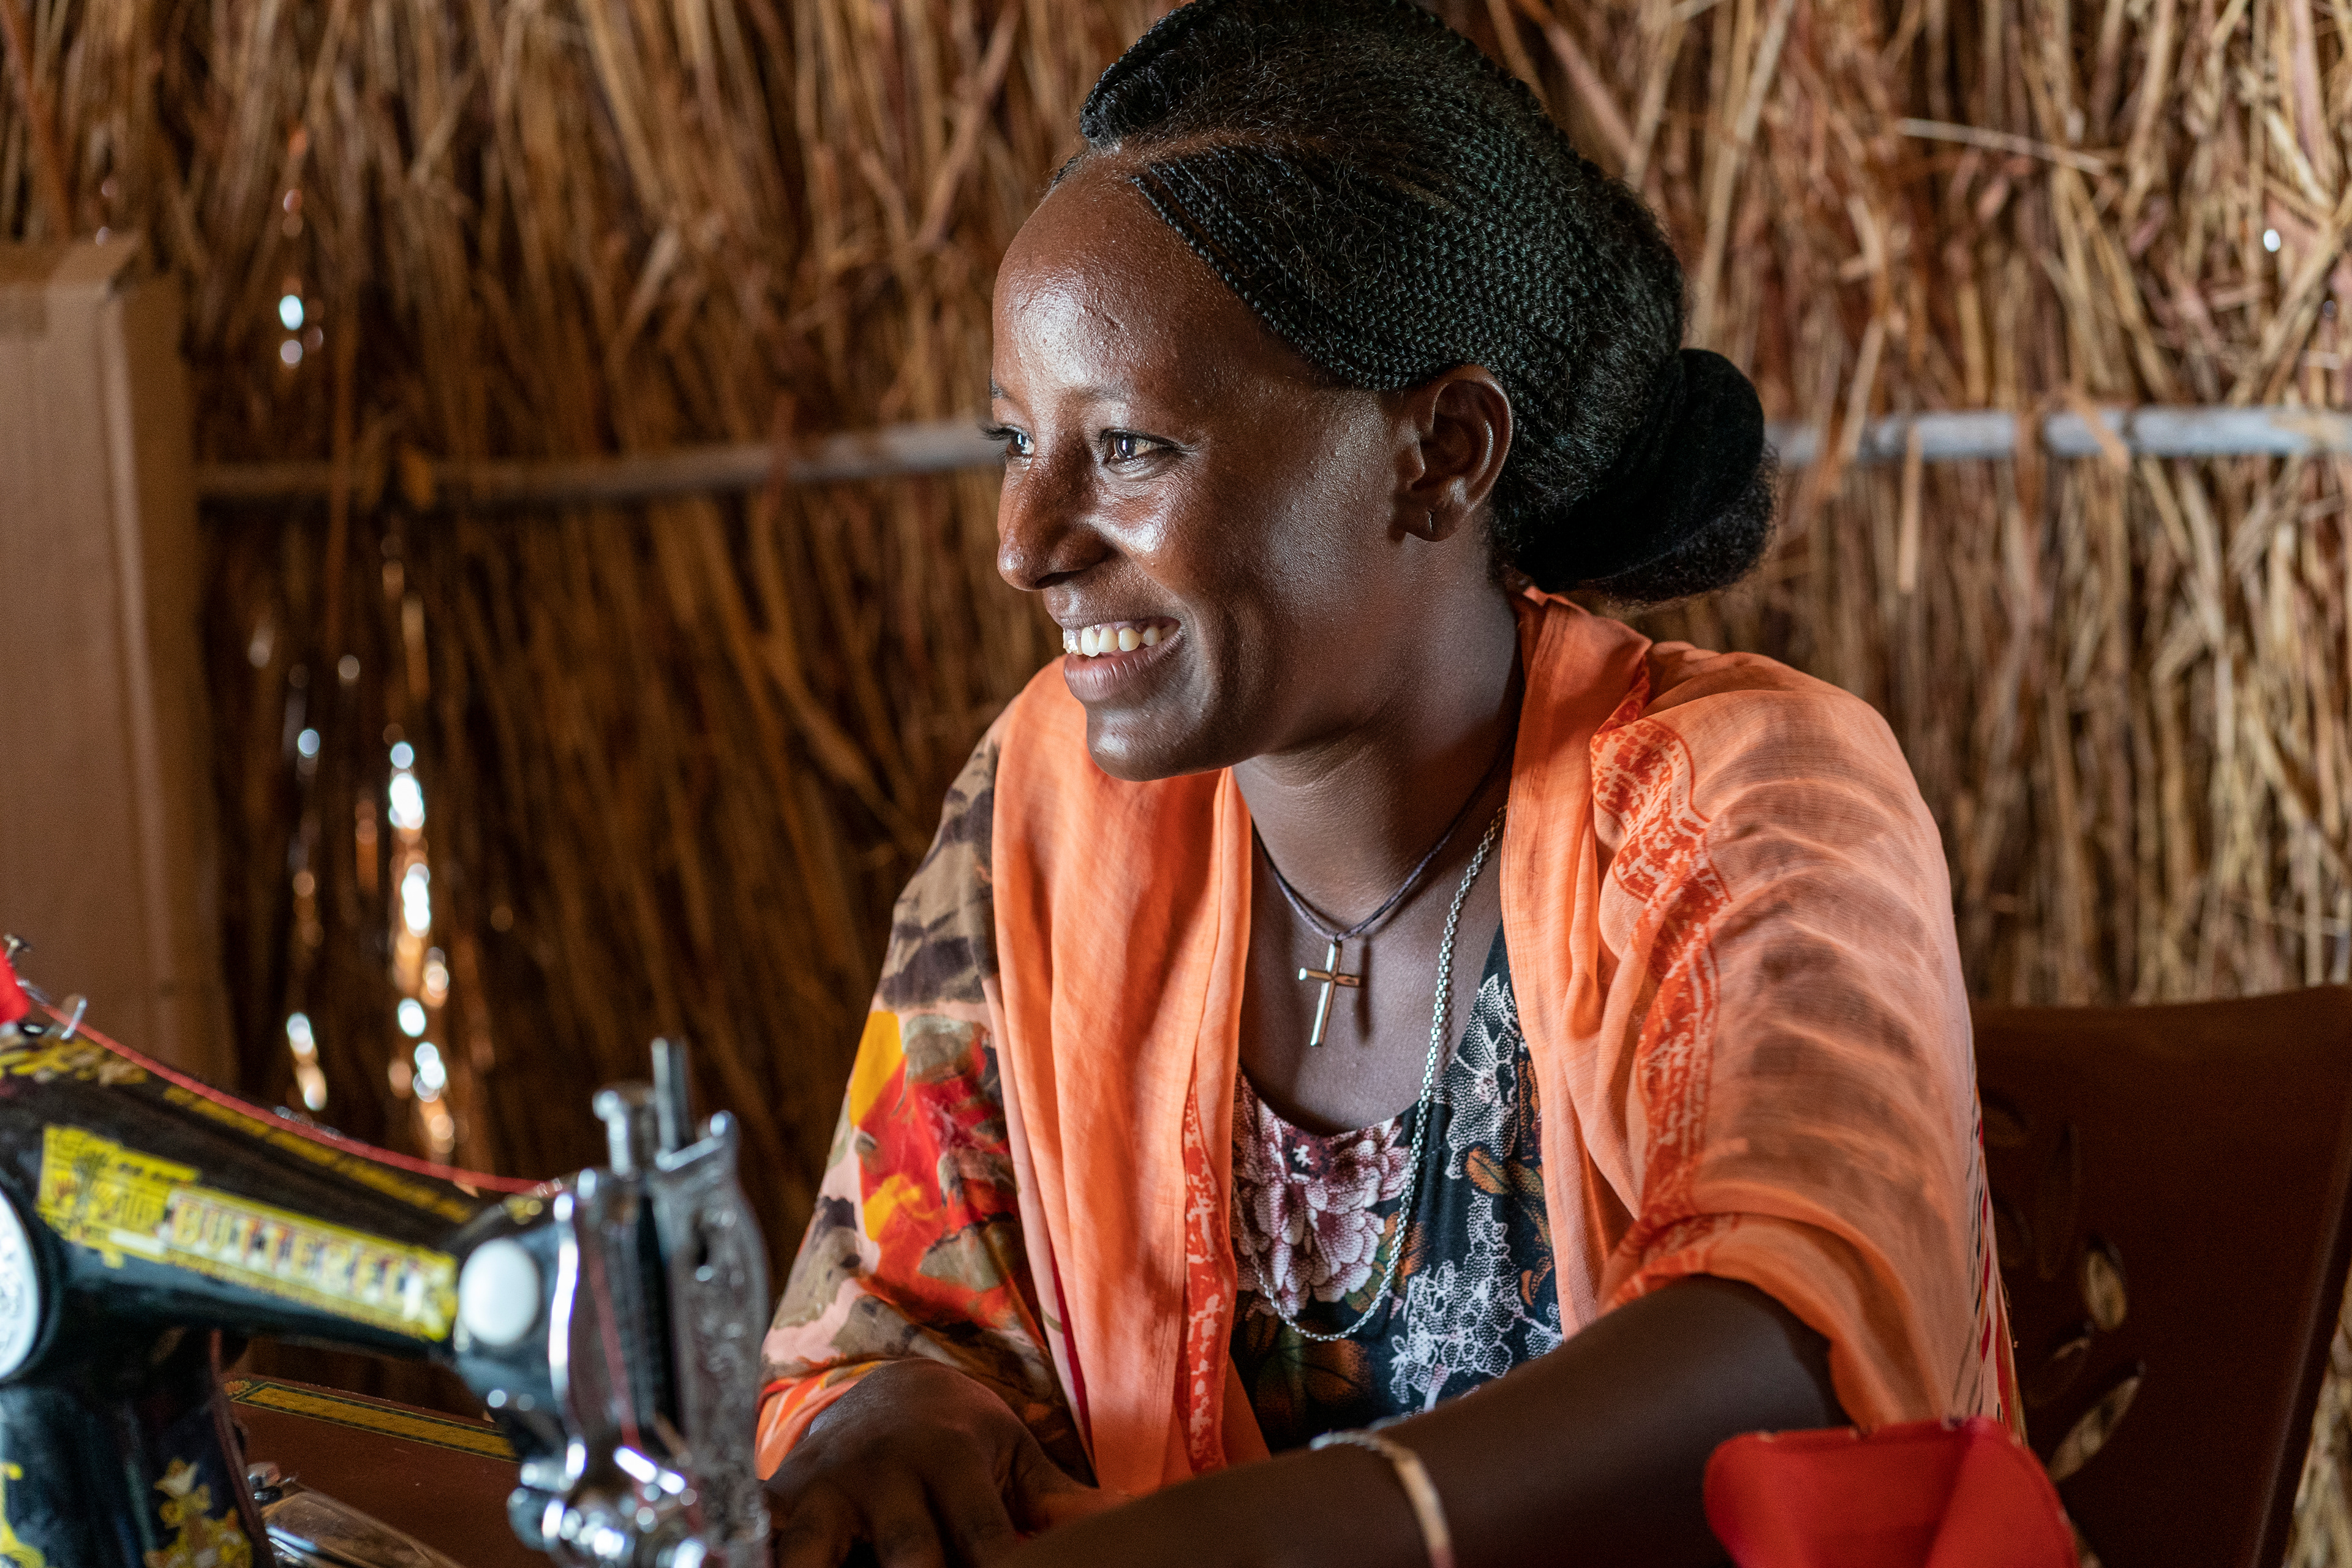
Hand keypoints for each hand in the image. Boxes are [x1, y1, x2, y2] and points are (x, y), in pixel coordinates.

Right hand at [767, 1360, 1121, 1566]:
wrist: (884, 1387)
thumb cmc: (962, 1439)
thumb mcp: (1013, 1456)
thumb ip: (1063, 1502)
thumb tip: (1137, 1520)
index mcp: (951, 1458)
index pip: (984, 1539)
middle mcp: (885, 1471)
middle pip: (908, 1555)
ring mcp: (824, 1488)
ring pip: (816, 1556)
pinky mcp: (777, 1502)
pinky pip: (761, 1540)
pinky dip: (764, 1555)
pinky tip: (773, 1565)